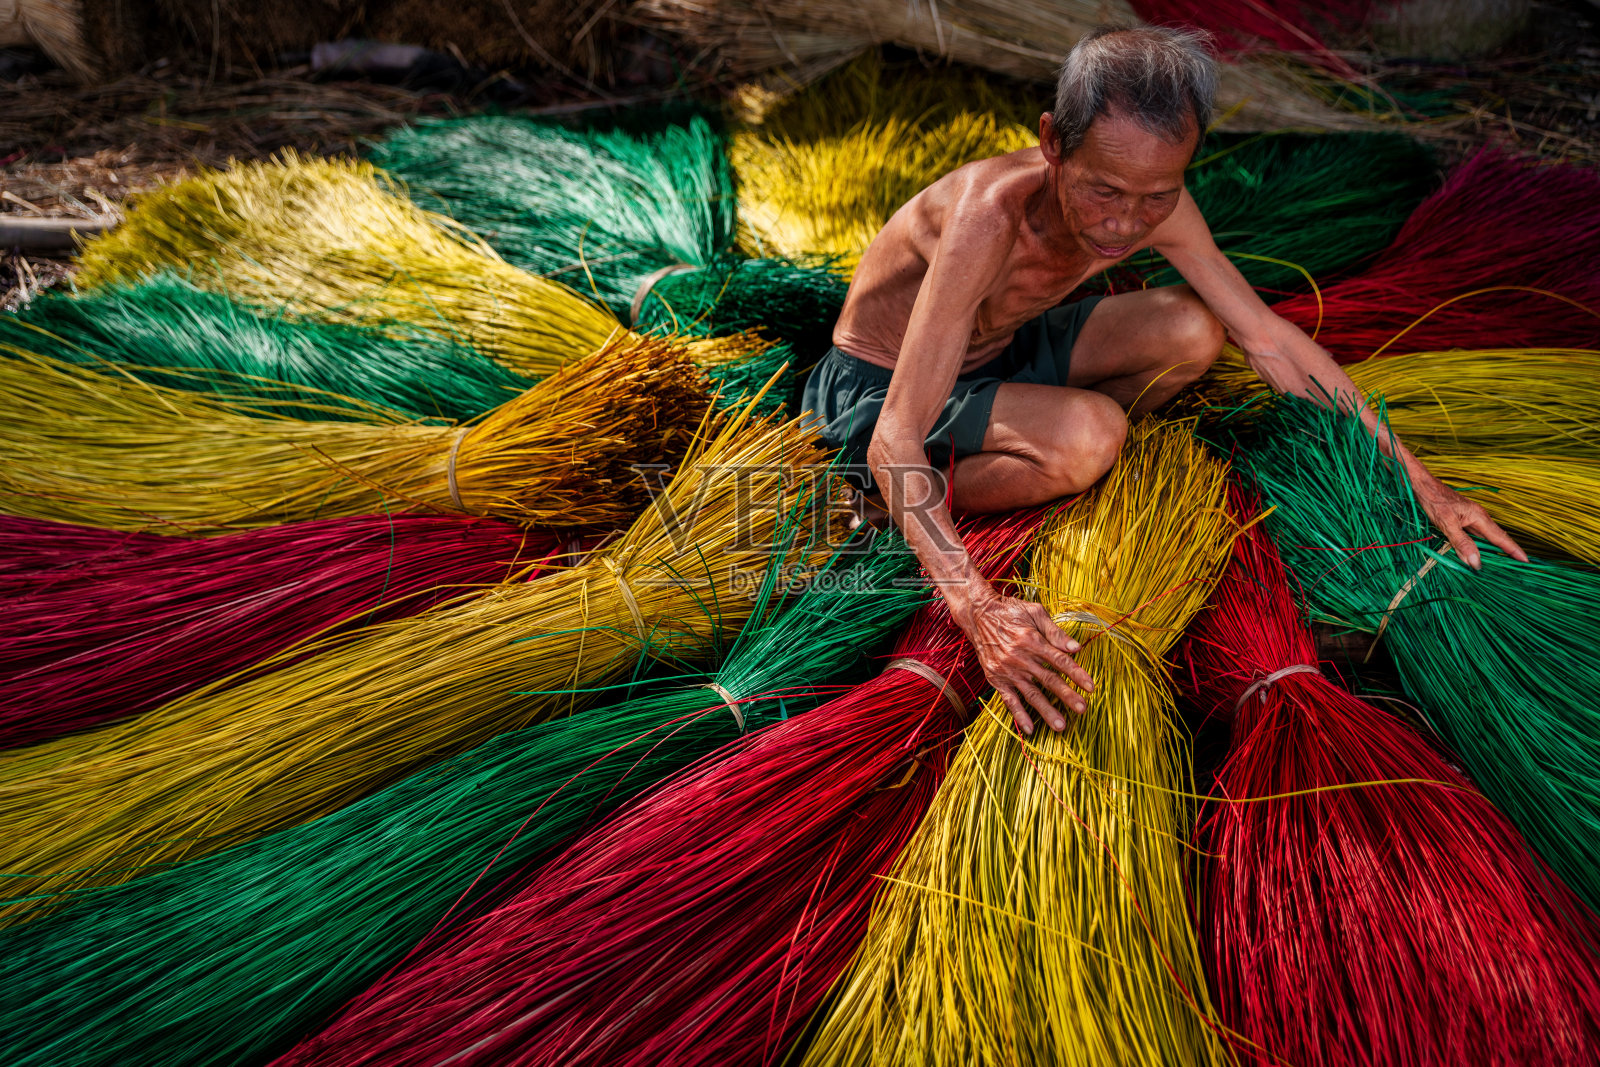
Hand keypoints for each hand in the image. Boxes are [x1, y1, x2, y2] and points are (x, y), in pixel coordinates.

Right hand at [956, 587, 1094, 734]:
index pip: (1060, 660)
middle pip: (1048, 680)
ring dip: (1046, 710)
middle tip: (1083, 709)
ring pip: (1031, 694)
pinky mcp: (996, 678)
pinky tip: (1029, 729)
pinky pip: (1009, 699)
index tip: (1091, 687)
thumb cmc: (1010, 611)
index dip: (1077, 674)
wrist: (978, 615)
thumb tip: (1076, 647)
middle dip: (1067, 695)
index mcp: (1032, 640)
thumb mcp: (1034, 612)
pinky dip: (1018, 715)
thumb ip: (1055, 631)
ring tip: (1061, 725)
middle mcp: (1020, 658)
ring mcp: (1008, 670)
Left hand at [1412, 472, 1528, 568]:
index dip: (1514, 550)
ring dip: (1491, 552)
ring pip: (1484, 539)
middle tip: (1517, 568)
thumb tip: (1476, 562)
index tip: (1526, 561)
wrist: (1422, 486)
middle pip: (1496, 539)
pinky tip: (1476, 555)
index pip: (1501, 538)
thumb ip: (1462, 542)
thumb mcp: (1447, 523)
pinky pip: (1473, 537)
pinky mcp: (1461, 521)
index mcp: (1479, 518)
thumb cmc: (1434, 501)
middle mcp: (1478, 519)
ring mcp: (1470, 519)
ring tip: (1500, 566)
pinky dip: (1477, 547)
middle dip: (1506, 553)